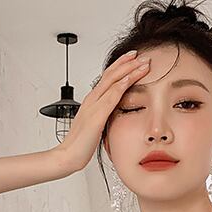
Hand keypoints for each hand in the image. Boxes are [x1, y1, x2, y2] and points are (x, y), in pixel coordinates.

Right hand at [58, 50, 149, 172]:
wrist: (68, 155)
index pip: (108, 78)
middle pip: (111, 74)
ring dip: (129, 70)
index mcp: (92, 101)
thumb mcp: (96, 125)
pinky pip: (111, 97)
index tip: (134, 59)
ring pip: (113, 81)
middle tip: (141, 55)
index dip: (121, 66)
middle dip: (127, 62)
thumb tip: (114, 113)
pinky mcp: (96, 117)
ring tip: (143, 63)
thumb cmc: (81, 144)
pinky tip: (130, 79)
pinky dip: (121, 86)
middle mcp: (92, 100)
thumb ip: (104, 116)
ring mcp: (93, 106)